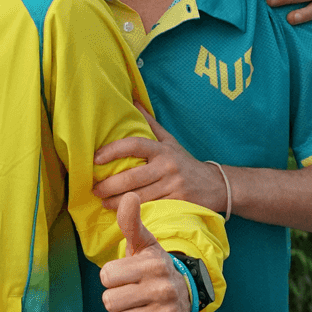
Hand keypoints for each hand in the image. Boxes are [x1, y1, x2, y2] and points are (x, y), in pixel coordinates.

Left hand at [92, 102, 226, 213]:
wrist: (217, 185)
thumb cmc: (184, 162)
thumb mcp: (169, 141)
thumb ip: (149, 124)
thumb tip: (132, 98)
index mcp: (162, 149)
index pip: (134, 145)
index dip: (112, 150)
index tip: (94, 158)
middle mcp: (168, 167)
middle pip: (131, 177)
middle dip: (108, 185)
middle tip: (94, 189)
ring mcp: (174, 187)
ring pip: (139, 197)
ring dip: (116, 202)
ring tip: (102, 202)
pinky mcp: (179, 204)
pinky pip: (151, 209)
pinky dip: (135, 212)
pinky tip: (123, 213)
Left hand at [99, 193, 190, 311]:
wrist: (185, 295)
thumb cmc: (153, 267)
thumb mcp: (144, 244)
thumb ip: (130, 222)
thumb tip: (129, 195)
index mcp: (153, 264)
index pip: (106, 276)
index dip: (112, 276)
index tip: (127, 274)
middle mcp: (163, 289)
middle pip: (109, 301)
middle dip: (115, 297)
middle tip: (132, 292)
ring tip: (138, 305)